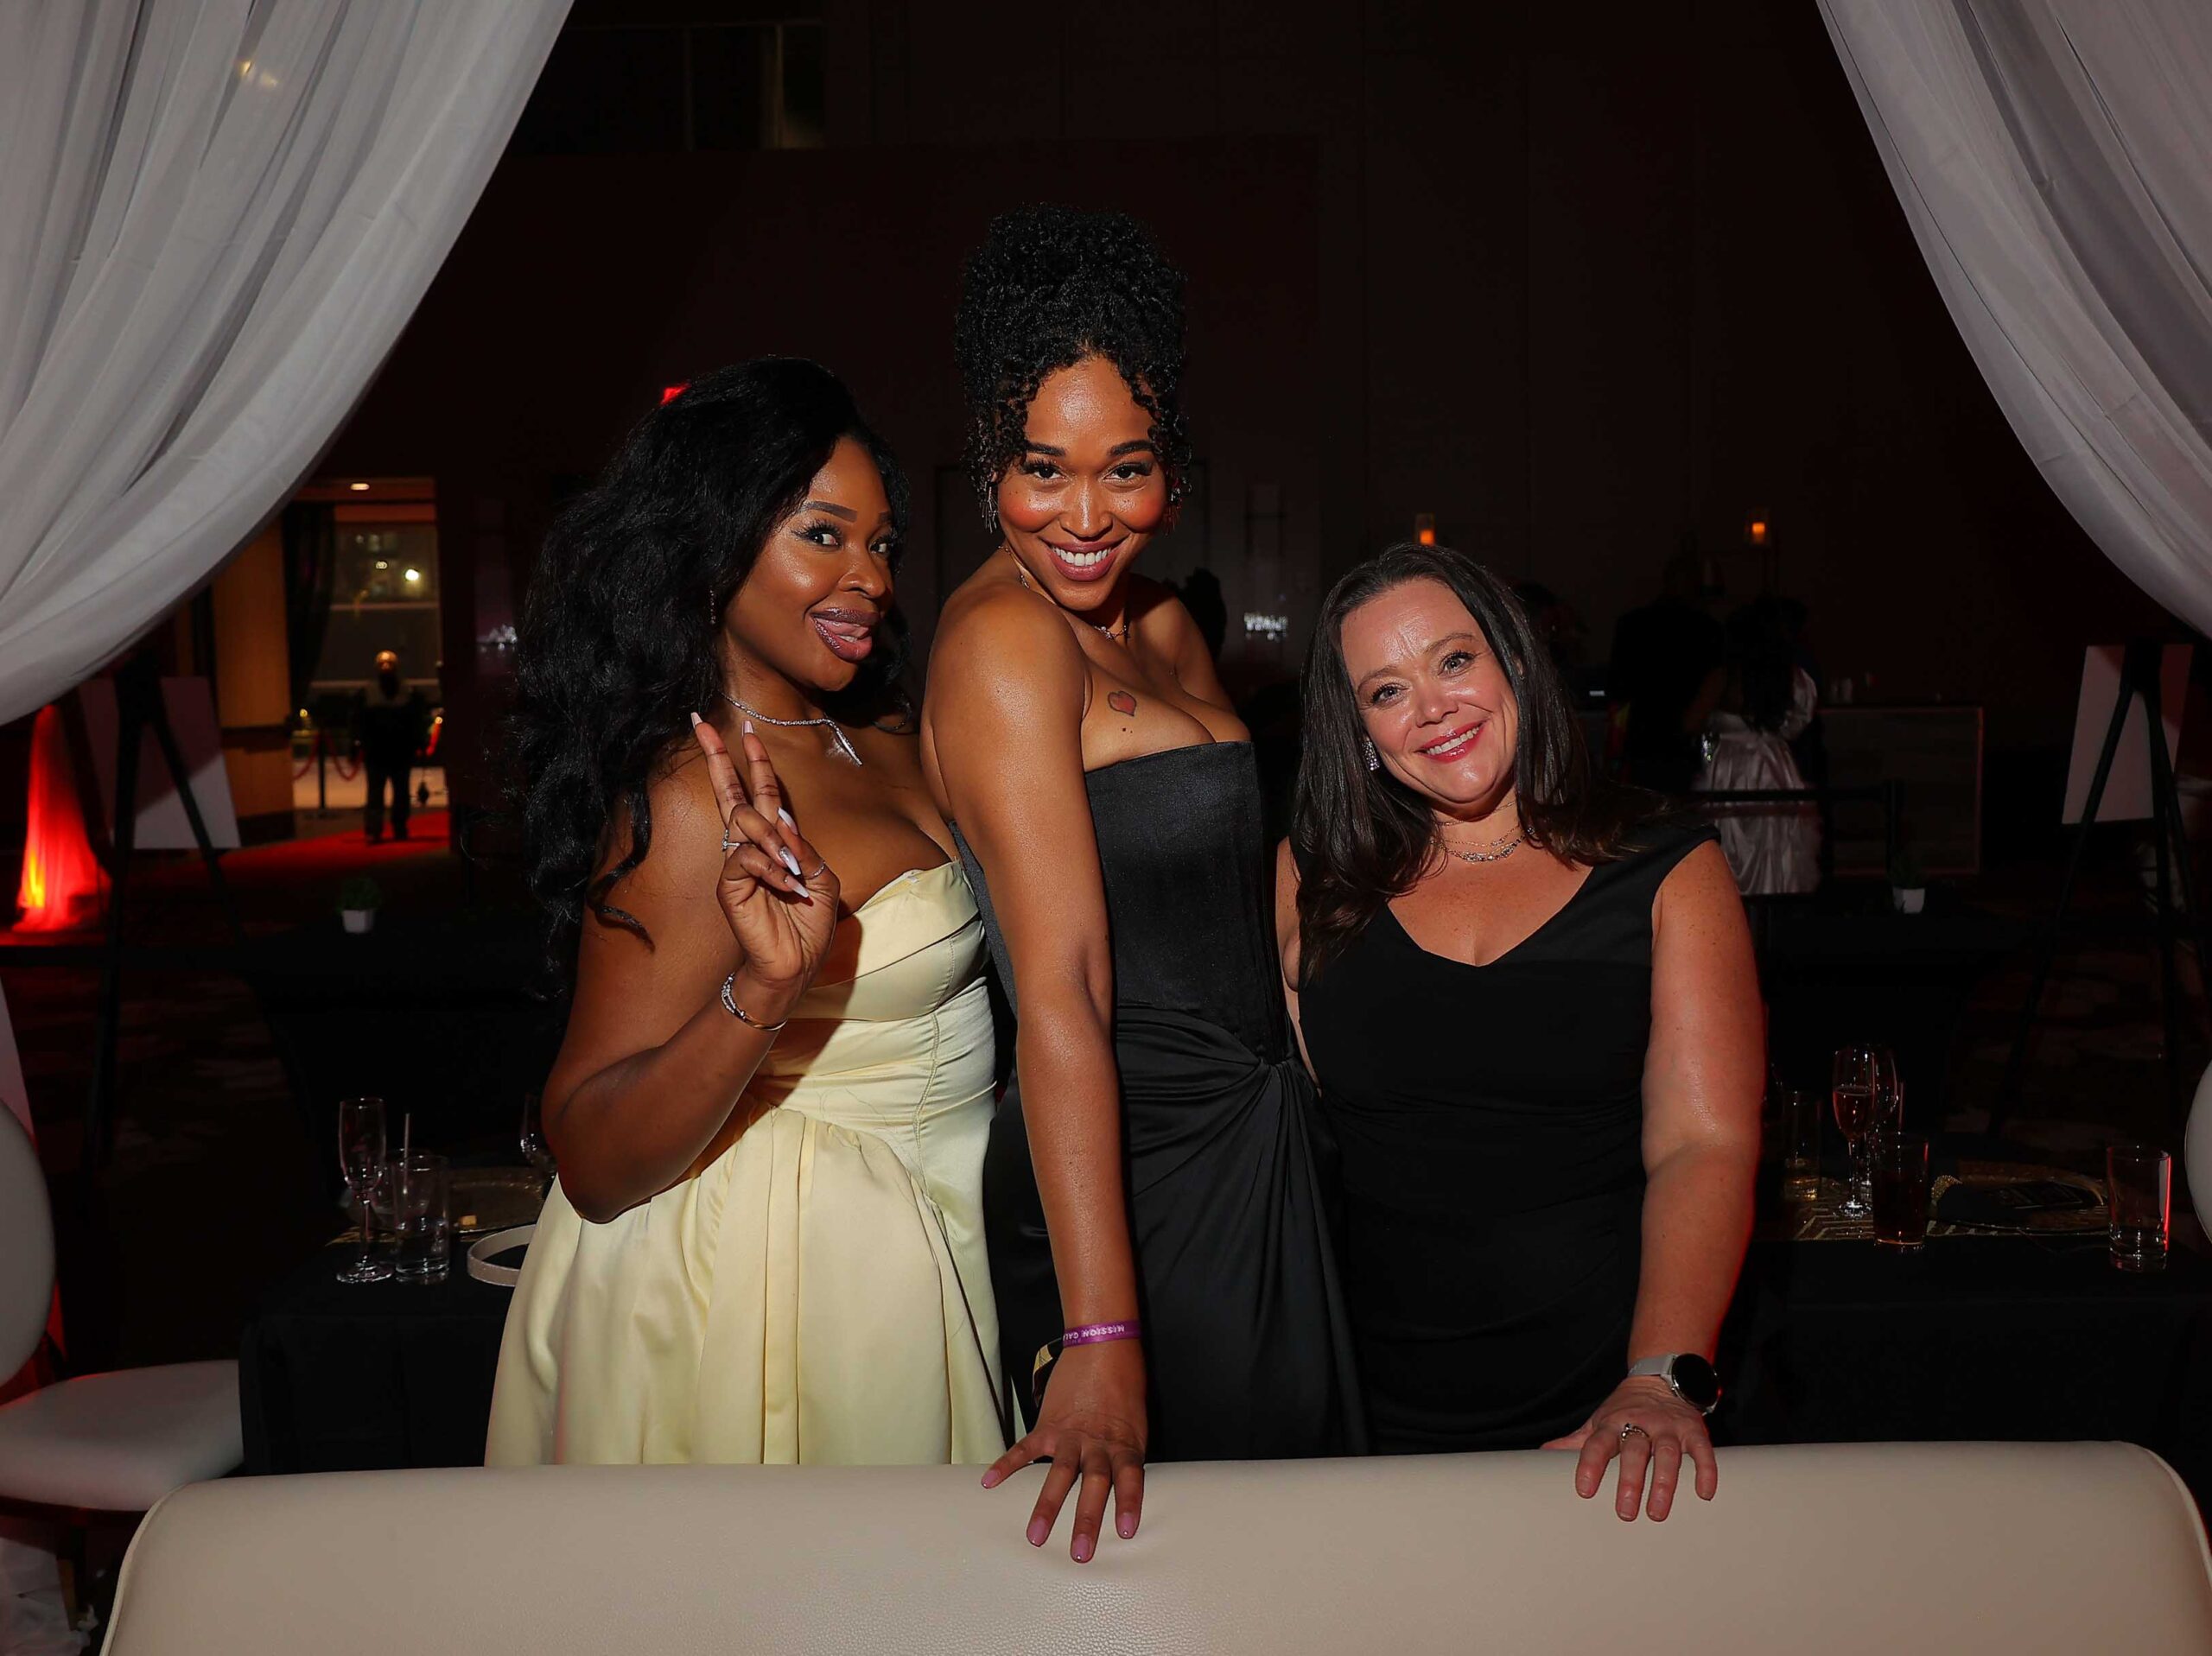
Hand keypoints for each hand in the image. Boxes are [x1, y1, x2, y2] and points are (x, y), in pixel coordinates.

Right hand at [689, 714, 839, 1002]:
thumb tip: (783, 824)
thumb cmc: (809, 924)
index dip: (755, 763)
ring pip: (745, 821)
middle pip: (733, 793)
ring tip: (791, 866)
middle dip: (719, 757)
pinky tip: (786, 885)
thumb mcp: (822, 879)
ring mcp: (737, 864)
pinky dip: (771, 868)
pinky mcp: (728, 885)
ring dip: (774, 838)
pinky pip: (746, 857)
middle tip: (702, 725)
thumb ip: (805, 848)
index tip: (747, 732)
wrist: (796, 963)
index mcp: (775, 842)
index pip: (761, 794)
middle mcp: (750, 847)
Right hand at [980, 1338, 1146, 1562]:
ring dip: (1047, 1507)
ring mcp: (1070, 1434)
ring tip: (1035, 1537)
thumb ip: (1127, 1457)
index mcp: (1124, 1443)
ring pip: (1059, 1473)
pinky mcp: (1048, 1425)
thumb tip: (1123, 1491)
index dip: (1129, 1503)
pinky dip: (1007, 1465)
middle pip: (1094, 1483)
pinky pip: (1025, 1448)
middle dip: (1086, 1519)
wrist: (1103, 1346)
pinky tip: (990, 1483)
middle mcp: (1097, 1442)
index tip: (1127, 1532)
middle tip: (1081, 1553)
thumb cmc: (1125, 1388)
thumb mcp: (1136, 1425)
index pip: (1130, 1477)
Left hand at [1543, 1376, 1716, 1521]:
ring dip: (1663, 1483)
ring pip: (1666, 1453)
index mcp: (1612, 1422)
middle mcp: (1640, 1423)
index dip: (1590, 1465)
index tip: (1584, 1491)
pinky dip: (1705, 1470)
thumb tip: (1545, 1455)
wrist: (1660, 1378)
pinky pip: (1702, 1450)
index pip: (1597, 1443)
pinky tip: (1704, 1493)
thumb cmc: (1625, 1409)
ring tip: (1658, 1512)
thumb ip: (1577, 1441)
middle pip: (1634, 1451)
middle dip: (1629, 1481)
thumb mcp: (1599, 1422)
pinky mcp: (1693, 1430)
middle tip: (1625, 1513)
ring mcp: (1668, 1426)